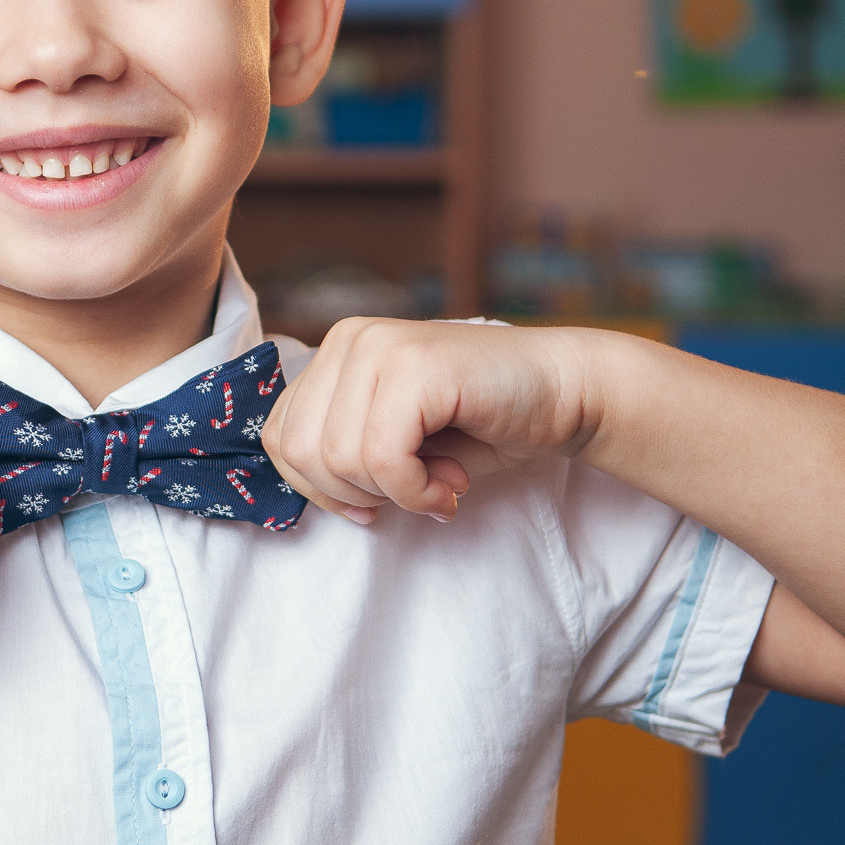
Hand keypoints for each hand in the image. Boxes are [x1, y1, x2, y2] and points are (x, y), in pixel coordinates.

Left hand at [263, 318, 597, 523]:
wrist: (565, 393)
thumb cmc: (482, 423)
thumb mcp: (395, 438)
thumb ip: (344, 450)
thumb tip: (305, 488)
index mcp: (336, 353)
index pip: (280, 436)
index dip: (318, 490)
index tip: (369, 505)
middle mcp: (349, 339)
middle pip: (301, 451)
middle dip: (353, 495)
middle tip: (411, 494)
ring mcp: (379, 346)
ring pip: (340, 458)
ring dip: (395, 494)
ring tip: (440, 483)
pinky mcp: (415, 366)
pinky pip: (383, 458)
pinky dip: (416, 491)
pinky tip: (451, 486)